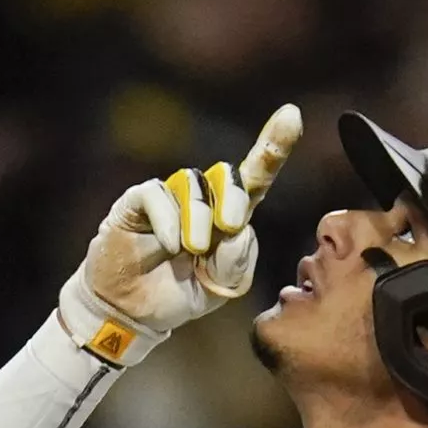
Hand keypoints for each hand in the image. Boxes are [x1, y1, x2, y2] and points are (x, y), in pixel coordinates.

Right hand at [58, 104, 301, 363]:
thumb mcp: (224, 287)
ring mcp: (170, 197)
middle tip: (229, 226)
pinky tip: (170, 245)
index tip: (292, 115)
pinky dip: (168, 220)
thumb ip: (238, 260)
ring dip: (198, 218)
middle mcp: (204, 198)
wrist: (135, 311)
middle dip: (234, 196)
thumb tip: (236, 229)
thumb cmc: (183, 292)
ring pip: (193, 183)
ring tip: (192, 250)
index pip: (257, 176)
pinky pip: (157, 194)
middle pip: (229, 174)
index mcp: (232, 214)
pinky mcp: (138, 201)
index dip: (274, 146)